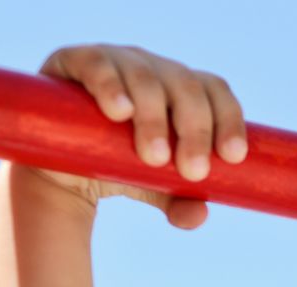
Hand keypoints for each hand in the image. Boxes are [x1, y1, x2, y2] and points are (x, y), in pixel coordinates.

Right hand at [30, 45, 248, 229]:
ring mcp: (117, 61)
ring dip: (155, 118)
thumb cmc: (119, 169)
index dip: (228, 119)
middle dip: (196, 129)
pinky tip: (120, 111)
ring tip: (155, 157)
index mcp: (180, 91)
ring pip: (146, 79)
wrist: (63, 169)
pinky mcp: (77, 62)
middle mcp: (153, 69)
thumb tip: (197, 214)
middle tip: (193, 171)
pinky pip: (98, 66)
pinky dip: (111, 86)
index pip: (214, 91)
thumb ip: (178, 202)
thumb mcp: (153, 187)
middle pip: (185, 86)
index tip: (233, 157)